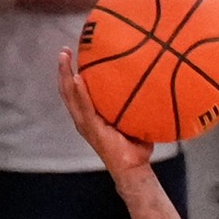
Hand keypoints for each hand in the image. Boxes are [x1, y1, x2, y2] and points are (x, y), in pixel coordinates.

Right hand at [57, 50, 152, 174]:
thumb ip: (137, 103)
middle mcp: (83, 119)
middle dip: (63, 70)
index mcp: (90, 116)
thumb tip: (155, 82)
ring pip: (69, 95)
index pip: (75, 92)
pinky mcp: (91, 129)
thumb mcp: (135, 120)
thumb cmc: (135, 147)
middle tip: (64, 50)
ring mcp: (85, 124)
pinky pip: (84, 107)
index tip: (72, 54)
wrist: (133, 168)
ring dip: (65, 75)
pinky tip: (77, 78)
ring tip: (64, 57)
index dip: (70, 74)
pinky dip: (79, 92)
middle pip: (67, 91)